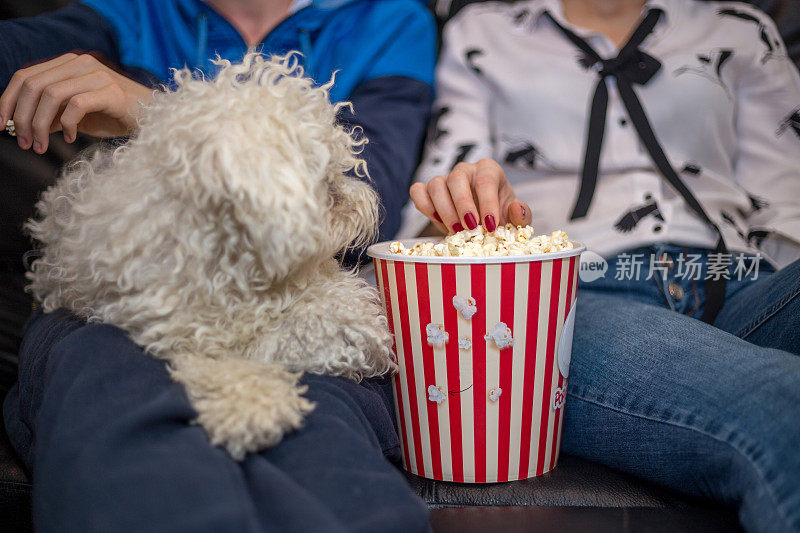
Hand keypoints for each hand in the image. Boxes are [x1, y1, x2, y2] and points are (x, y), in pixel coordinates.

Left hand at [0, 53, 154, 152]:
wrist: (155, 119)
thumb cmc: (115, 117)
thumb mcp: (77, 117)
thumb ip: (53, 115)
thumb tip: (22, 126)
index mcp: (68, 64)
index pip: (26, 76)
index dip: (9, 100)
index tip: (2, 125)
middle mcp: (80, 63)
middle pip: (34, 85)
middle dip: (23, 117)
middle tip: (24, 143)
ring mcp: (96, 75)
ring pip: (52, 95)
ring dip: (41, 124)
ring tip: (41, 146)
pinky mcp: (111, 91)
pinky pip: (76, 105)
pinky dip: (68, 124)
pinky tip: (73, 139)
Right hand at [409, 158, 531, 233]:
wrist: (483, 222)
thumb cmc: (500, 215)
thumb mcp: (515, 217)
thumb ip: (522, 215)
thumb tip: (516, 210)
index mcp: (489, 170)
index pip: (486, 180)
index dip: (488, 203)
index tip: (490, 225)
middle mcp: (465, 171)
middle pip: (457, 178)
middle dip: (463, 205)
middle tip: (470, 228)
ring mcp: (445, 179)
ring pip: (436, 184)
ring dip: (444, 210)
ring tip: (456, 231)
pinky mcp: (428, 191)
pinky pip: (418, 191)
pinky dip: (424, 206)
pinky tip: (437, 221)